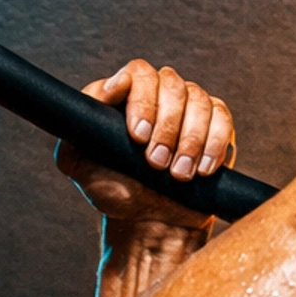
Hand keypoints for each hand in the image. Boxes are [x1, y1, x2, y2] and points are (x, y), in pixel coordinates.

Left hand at [56, 61, 234, 227]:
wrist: (152, 222)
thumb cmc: (115, 190)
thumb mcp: (78, 165)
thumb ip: (73, 131)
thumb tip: (98, 97)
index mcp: (127, 96)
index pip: (138, 73)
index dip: (141, 98)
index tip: (137, 134)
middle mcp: (160, 94)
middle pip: (171, 85)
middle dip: (165, 126)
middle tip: (156, 162)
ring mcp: (190, 107)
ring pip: (198, 102)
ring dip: (189, 140)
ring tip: (178, 174)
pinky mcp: (216, 125)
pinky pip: (222, 119)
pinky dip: (214, 144)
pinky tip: (203, 169)